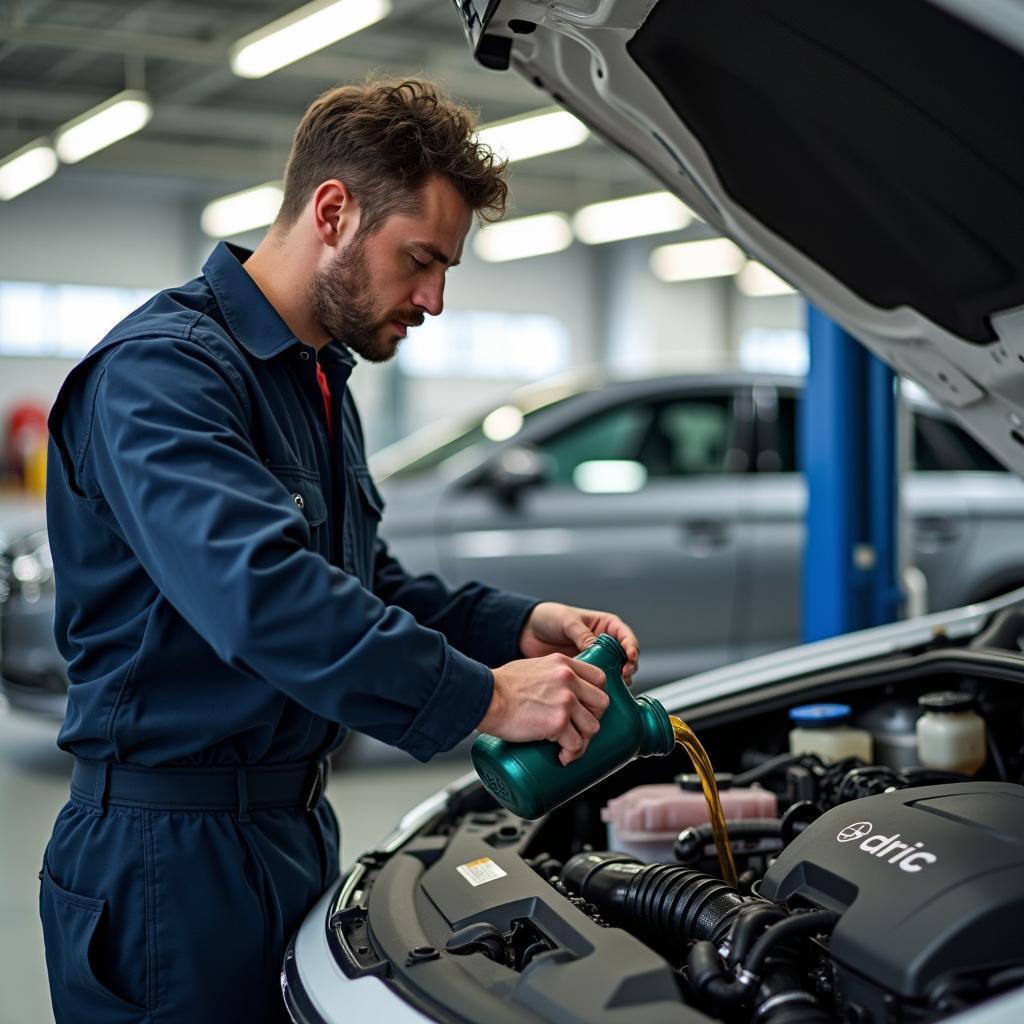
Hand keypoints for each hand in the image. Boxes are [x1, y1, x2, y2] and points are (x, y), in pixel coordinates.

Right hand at [477, 653, 610, 765]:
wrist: (486, 698)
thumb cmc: (501, 685)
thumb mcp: (533, 667)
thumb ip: (550, 675)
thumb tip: (555, 692)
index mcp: (564, 664)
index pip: (599, 678)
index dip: (596, 696)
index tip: (588, 708)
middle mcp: (568, 680)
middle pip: (601, 703)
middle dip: (592, 719)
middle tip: (579, 728)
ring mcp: (565, 701)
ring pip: (592, 726)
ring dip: (583, 740)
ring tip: (568, 746)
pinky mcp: (557, 723)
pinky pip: (576, 744)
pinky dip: (570, 753)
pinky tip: (562, 756)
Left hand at [519, 602, 639, 683]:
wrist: (528, 632)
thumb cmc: (549, 618)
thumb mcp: (567, 622)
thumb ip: (582, 635)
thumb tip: (595, 647)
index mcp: (605, 625)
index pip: (625, 636)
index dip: (632, 647)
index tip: (631, 657)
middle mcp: (604, 642)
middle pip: (625, 657)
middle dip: (628, 667)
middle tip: (624, 675)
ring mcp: (596, 658)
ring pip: (615, 671)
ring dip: (617, 679)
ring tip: (612, 685)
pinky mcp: (585, 672)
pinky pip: (597, 680)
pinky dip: (601, 687)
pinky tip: (599, 692)